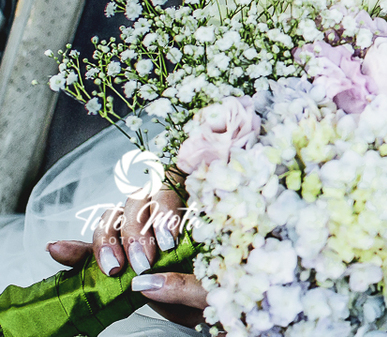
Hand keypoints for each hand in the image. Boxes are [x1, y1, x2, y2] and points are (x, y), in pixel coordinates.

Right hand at [46, 179, 207, 328]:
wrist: (220, 310)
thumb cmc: (226, 292)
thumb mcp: (216, 290)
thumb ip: (188, 285)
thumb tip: (147, 283)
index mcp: (202, 209)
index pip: (180, 180)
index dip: (168, 203)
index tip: (168, 238)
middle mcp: (169, 212)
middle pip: (143, 198)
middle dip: (138, 229)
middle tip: (143, 261)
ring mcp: (142, 232)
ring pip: (116, 216)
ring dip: (108, 239)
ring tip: (113, 267)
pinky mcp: (120, 254)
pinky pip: (92, 245)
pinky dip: (75, 248)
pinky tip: (56, 250)